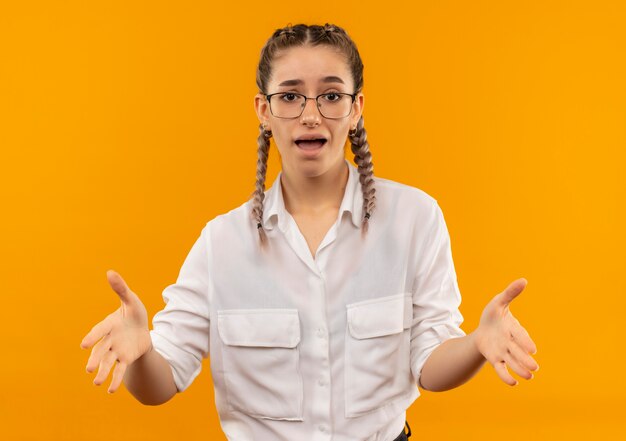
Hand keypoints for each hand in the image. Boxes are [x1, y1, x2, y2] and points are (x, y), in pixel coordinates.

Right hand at [80, 270, 152, 392]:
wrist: (141, 328)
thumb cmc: (133, 312)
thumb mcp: (131, 300)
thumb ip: (121, 289)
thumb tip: (110, 271)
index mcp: (109, 324)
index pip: (100, 331)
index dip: (93, 336)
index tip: (83, 344)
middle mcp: (109, 339)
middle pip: (101, 350)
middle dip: (95, 359)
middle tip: (89, 369)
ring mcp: (116, 351)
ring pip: (107, 363)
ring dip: (103, 373)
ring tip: (97, 383)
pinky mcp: (124, 359)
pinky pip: (118, 370)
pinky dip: (115, 380)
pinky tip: (111, 391)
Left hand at [473, 278, 538, 385]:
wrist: (483, 330)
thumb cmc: (493, 316)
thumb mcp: (498, 302)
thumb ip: (510, 293)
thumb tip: (524, 280)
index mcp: (513, 329)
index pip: (520, 336)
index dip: (525, 342)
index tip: (532, 349)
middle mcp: (511, 343)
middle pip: (518, 352)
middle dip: (525, 359)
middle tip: (535, 368)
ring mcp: (504, 352)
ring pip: (513, 362)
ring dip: (520, 369)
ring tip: (529, 377)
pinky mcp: (496, 360)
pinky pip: (502, 370)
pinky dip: (507, 377)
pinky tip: (513, 384)